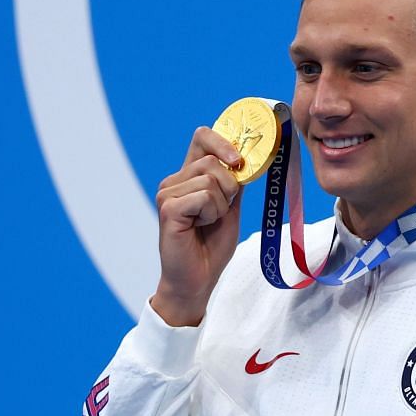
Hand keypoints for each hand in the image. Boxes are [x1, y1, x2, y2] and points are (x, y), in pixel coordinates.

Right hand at [150, 126, 243, 326]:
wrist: (198, 278)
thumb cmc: (211, 246)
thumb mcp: (230, 208)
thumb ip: (234, 183)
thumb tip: (247, 158)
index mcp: (189, 176)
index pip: (202, 138)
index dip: (223, 142)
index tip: (239, 161)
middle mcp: (175, 180)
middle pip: (213, 161)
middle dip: (230, 187)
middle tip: (220, 212)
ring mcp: (168, 193)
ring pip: (211, 179)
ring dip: (220, 205)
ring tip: (207, 222)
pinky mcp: (168, 208)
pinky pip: (204, 196)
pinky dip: (211, 213)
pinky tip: (199, 227)